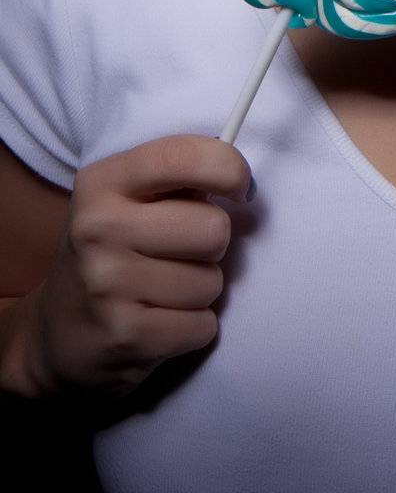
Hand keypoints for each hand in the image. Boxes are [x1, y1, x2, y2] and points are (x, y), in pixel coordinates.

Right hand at [24, 135, 252, 399]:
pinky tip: (161, 323)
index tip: (238, 188)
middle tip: (184, 253)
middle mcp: (100, 227)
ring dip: (201, 291)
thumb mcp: (125, 200)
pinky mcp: (125, 335)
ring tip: (165, 291)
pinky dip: (193, 328)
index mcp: (104, 181)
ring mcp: (108, 284)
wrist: (56, 334)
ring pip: (212, 282)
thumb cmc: (112, 253)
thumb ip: (177, 179)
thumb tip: (241, 181)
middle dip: (212, 245)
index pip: (187, 157)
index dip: (230, 169)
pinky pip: (202, 326)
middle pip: (213, 228)